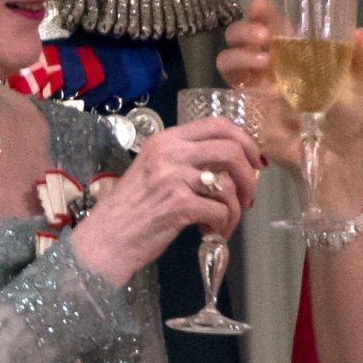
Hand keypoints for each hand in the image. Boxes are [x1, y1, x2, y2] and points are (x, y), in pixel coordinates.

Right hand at [71, 120, 260, 286]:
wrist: (107, 238)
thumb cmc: (131, 209)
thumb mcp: (153, 170)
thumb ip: (184, 160)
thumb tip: (227, 166)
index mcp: (166, 140)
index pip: (217, 124)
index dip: (245, 140)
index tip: (255, 161)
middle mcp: (170, 153)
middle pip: (231, 149)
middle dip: (249, 175)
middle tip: (248, 196)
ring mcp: (174, 178)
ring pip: (229, 185)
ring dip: (236, 209)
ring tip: (223, 223)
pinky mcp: (179, 205)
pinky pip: (220, 212)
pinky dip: (222, 226)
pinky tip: (207, 233)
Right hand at [217, 0, 362, 170]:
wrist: (334, 157)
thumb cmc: (345, 118)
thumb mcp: (358, 87)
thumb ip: (361, 60)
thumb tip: (359, 33)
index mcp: (292, 52)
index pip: (269, 23)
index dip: (260, 12)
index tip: (261, 7)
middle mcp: (268, 65)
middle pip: (239, 36)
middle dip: (244, 30)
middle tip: (265, 37)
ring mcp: (255, 88)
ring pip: (227, 60)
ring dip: (239, 54)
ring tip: (264, 62)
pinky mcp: (248, 111)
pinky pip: (230, 93)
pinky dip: (242, 86)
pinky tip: (268, 91)